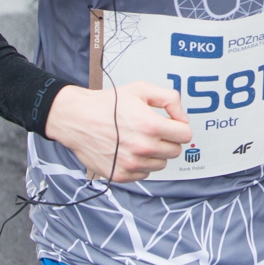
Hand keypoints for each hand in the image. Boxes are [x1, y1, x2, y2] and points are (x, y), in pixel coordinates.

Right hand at [44, 82, 192, 182]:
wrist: (77, 118)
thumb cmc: (108, 104)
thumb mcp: (141, 89)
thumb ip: (169, 99)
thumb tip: (182, 118)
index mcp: (151, 126)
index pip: (185, 135)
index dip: (180, 127)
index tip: (171, 124)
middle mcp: (143, 148)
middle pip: (175, 151)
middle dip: (168, 140)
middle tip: (153, 130)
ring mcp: (132, 164)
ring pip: (161, 164)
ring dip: (155, 153)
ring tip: (139, 139)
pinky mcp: (121, 175)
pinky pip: (144, 173)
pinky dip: (141, 164)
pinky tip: (129, 150)